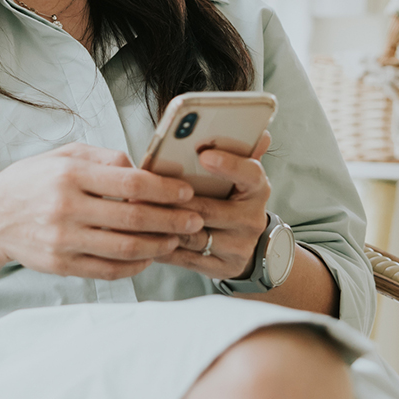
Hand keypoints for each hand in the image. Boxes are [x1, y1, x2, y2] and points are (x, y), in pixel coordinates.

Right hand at [0, 143, 204, 280]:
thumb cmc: (31, 182)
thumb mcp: (62, 155)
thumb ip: (103, 158)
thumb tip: (143, 168)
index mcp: (70, 174)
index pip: (130, 182)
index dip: (165, 189)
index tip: (185, 191)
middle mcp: (67, 208)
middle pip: (134, 218)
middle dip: (172, 220)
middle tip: (194, 220)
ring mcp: (64, 240)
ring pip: (125, 248)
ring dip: (159, 246)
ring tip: (176, 239)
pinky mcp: (62, 265)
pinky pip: (108, 269)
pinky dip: (134, 265)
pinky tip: (148, 256)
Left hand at [153, 131, 272, 280]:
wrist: (247, 245)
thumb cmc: (232, 198)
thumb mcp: (240, 175)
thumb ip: (241, 152)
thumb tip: (261, 131)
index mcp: (257, 190)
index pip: (250, 174)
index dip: (229, 165)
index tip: (204, 155)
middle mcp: (251, 219)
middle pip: (210, 209)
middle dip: (175, 200)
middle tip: (144, 188)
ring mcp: (238, 247)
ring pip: (194, 235)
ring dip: (164, 224)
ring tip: (137, 210)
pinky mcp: (222, 268)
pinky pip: (186, 258)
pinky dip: (163, 247)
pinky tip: (143, 236)